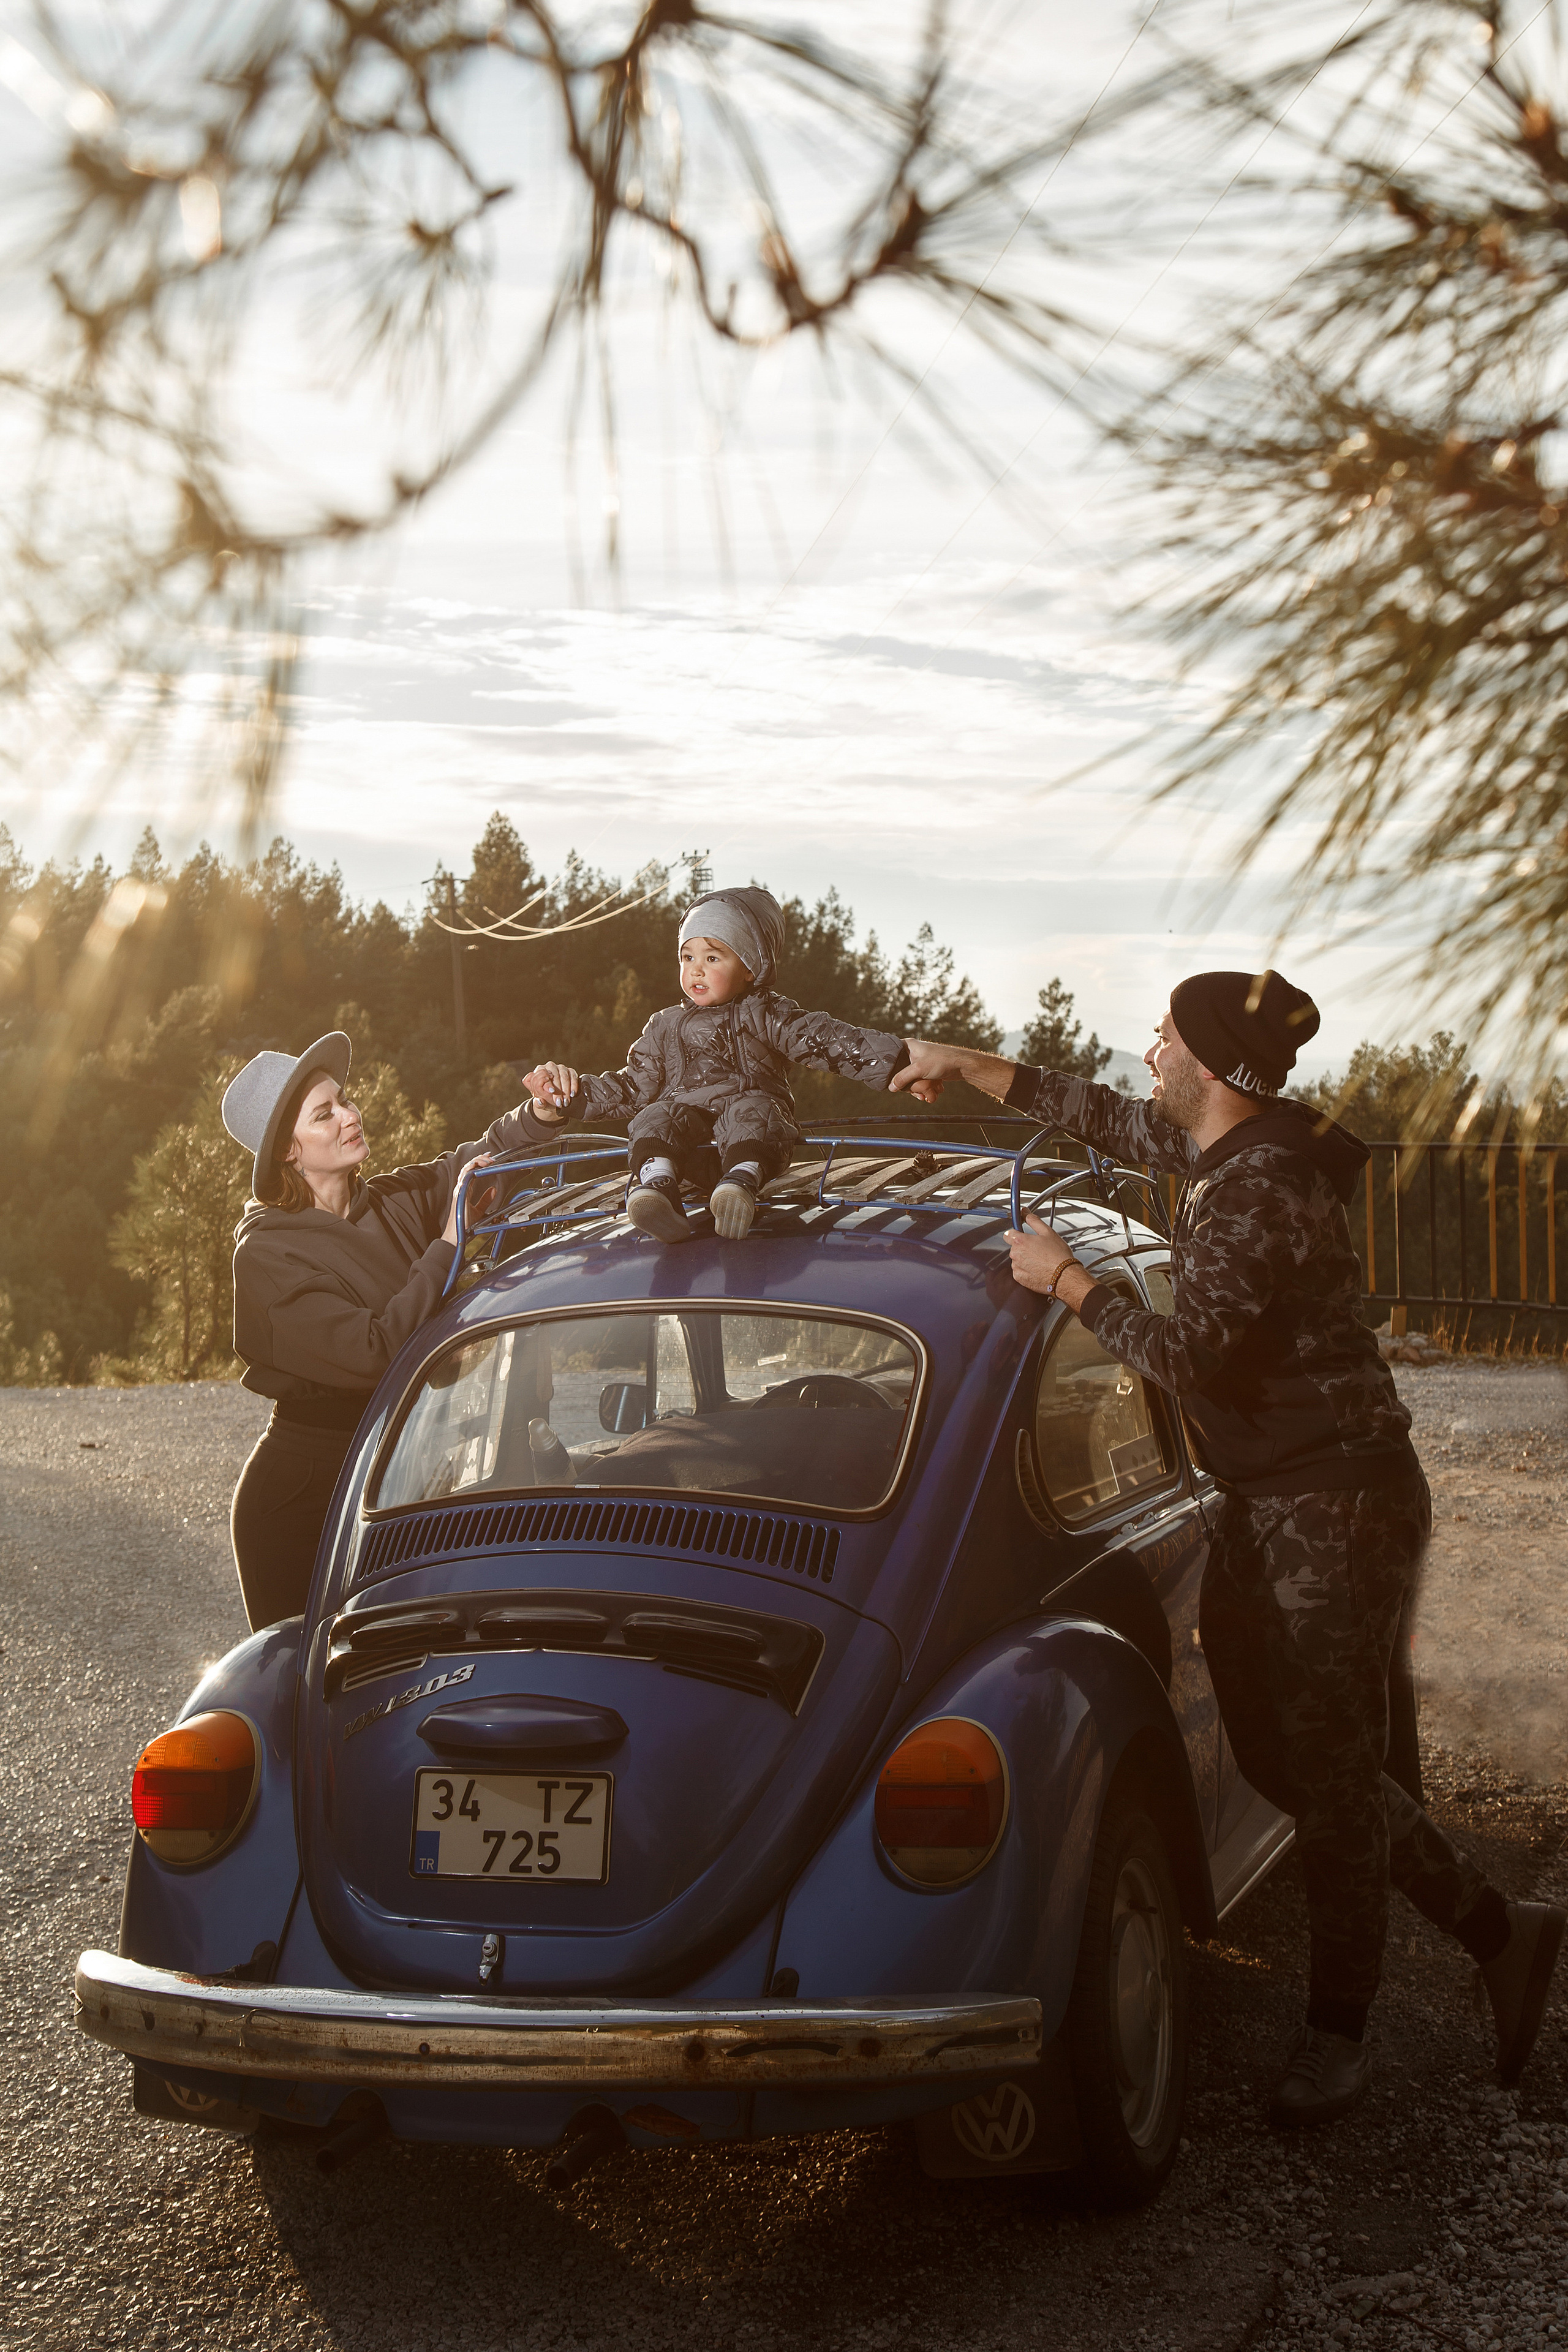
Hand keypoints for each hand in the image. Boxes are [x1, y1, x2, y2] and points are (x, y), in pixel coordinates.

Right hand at [442, 1153, 496, 1247]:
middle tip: (491, 1156)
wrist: (457, 1237)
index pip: (471, 1172)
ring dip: (477, 1161)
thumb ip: (485, 1200)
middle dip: (480, 1159)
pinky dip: (471, 1168)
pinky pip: (464, 1177)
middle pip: (468, 1167)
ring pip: (466, 1169)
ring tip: (488, 1159)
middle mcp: (461, 1188)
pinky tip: (478, 1165)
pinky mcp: (459, 1193)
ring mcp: (459, 1190)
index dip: (479, 1163)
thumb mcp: (479, 1211)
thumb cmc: (465, 1226)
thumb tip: (494, 1189)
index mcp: (464, 1190)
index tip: (489, 1158)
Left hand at [524, 1062, 579, 1119]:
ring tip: (566, 1101)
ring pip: (564, 1077)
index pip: (542, 1075)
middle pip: (555, 1076)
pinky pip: (573, 1077)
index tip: (551, 1091)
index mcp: (538, 1071)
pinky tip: (572, 1094)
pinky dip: (573, 1086)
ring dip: (566, 1090)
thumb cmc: (545, 1098)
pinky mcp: (570, 1071)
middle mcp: (549, 1066)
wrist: (555, 1098)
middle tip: (560, 1102)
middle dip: (558, 1090)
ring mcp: (561, 1068)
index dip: (547, 1083)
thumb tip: (540, 1101)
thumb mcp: (540, 1102)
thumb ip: (538, 1103)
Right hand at [890, 1039, 1017, 1104]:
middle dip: (908, 1085)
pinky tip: (930, 1094)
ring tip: (924, 1096)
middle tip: (913, 1092)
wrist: (962, 1066)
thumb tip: (891, 1087)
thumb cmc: (942, 1060)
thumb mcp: (919, 1069)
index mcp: (907, 1046)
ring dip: (917, 1089)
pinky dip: (924, 1089)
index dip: (889, 1069)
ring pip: (911, 1079)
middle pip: (900, 1072)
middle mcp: (912, 1052)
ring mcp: (920, 1062)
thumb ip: (903, 1078)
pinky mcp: (927, 1069)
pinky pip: (919, 1081)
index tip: (890, 1079)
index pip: (890, 1056)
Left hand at [1005, 1210, 1081, 1298]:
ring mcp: (1017, 1267)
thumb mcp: (1048, 1232)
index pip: (1008, 1234)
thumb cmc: (1058, 1256)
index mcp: (1020, 1242)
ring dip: (1025, 1258)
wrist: (1064, 1276)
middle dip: (1024, 1247)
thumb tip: (1026, 1213)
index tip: (1022, 1234)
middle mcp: (1015, 1255)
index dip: (1015, 1233)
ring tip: (1041, 1260)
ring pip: (1017, 1259)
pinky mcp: (1020, 1278)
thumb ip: (1033, 1220)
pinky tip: (1038, 1268)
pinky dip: (1026, 1270)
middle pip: (1014, 1247)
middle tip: (1038, 1248)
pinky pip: (1020, 1271)